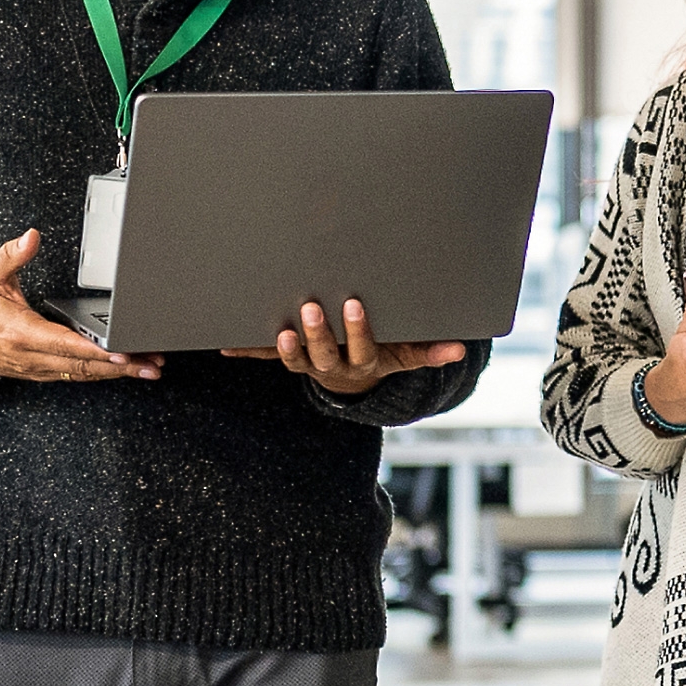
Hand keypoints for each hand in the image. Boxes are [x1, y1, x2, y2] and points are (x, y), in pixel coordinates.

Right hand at [0, 229, 163, 382]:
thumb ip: (12, 254)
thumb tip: (31, 237)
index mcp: (19, 331)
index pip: (63, 343)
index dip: (94, 349)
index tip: (120, 351)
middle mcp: (30, 355)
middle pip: (82, 365)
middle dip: (120, 366)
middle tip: (151, 363)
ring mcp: (36, 368)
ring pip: (82, 374)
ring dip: (117, 373)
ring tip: (148, 368)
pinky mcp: (41, 373)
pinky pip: (75, 375)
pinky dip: (101, 374)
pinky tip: (124, 369)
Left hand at [221, 298, 465, 395]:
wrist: (352, 379)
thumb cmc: (381, 354)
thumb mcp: (406, 355)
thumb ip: (429, 352)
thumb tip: (459, 351)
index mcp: (364, 362)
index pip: (363, 347)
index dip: (358, 330)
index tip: (354, 305)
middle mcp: (334, 367)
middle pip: (325, 354)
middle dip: (318, 333)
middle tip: (310, 308)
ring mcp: (309, 364)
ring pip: (296, 359)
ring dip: (286, 346)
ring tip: (281, 328)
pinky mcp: (289, 359)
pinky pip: (267, 355)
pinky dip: (247, 349)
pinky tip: (225, 343)